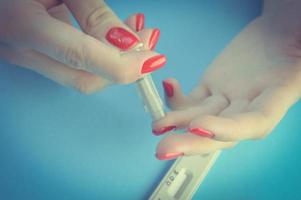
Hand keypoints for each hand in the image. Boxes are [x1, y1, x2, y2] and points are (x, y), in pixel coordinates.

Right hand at [0, 0, 165, 92]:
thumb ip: (96, 14)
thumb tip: (129, 44)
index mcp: (25, 25)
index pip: (82, 58)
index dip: (123, 65)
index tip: (153, 60)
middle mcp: (22, 50)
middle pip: (85, 78)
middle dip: (124, 64)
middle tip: (149, 39)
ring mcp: (25, 56)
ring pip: (80, 74)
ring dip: (114, 59)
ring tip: (136, 30)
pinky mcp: (31, 56)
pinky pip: (72, 64)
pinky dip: (98, 54)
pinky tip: (111, 35)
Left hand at [153, 7, 300, 159]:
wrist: (278, 29)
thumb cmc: (292, 35)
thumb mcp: (300, 52)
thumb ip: (291, 71)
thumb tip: (300, 69)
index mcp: (276, 98)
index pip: (253, 124)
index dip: (226, 130)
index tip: (198, 126)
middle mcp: (249, 105)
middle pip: (220, 131)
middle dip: (192, 141)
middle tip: (166, 149)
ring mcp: (227, 98)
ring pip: (200, 116)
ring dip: (177, 121)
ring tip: (157, 125)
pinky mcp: (211, 87)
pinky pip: (192, 99)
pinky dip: (177, 99)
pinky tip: (169, 87)